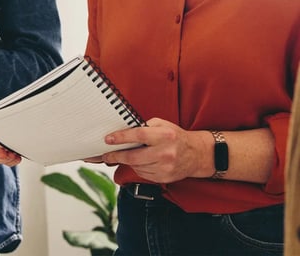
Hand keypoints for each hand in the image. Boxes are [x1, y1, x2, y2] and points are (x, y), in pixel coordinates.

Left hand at [85, 117, 211, 183]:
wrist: (196, 154)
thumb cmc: (175, 136)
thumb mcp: (161, 124)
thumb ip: (144, 126)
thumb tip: (122, 131)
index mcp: (164, 135)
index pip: (139, 136)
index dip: (121, 137)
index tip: (108, 139)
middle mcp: (165, 152)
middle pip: (134, 157)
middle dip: (117, 156)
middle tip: (106, 155)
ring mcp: (165, 167)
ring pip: (137, 167)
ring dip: (127, 162)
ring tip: (123, 156)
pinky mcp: (164, 178)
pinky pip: (143, 174)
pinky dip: (137, 168)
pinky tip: (139, 162)